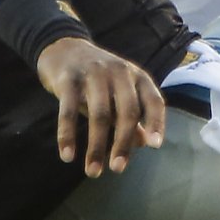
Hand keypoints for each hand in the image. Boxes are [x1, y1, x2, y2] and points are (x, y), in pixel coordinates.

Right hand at [38, 37, 165, 177]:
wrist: (63, 48)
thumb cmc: (97, 78)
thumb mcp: (119, 93)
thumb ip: (133, 116)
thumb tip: (145, 143)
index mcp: (136, 76)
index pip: (153, 100)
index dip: (156, 122)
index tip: (155, 146)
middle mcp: (118, 72)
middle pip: (127, 111)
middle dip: (123, 143)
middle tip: (118, 169)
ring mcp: (93, 74)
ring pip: (99, 114)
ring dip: (95, 146)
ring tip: (93, 171)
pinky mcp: (67, 79)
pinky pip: (68, 111)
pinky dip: (67, 135)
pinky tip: (67, 156)